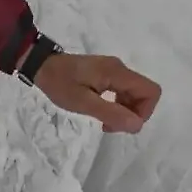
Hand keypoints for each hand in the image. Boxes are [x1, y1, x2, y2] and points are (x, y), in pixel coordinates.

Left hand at [34, 54, 161, 133]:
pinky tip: (100, 112)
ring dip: (123, 111)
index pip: (151, 91)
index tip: (122, 123)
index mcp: (117, 73)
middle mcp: (119, 69)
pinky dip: (115, 105)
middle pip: (143, 94)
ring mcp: (112, 70)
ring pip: (133, 94)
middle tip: (109, 126)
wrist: (40, 65)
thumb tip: (137, 125)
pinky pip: (121, 91)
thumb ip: (111, 113)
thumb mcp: (83, 102)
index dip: (144, 111)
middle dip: (132, 114)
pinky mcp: (104, 74)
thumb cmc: (59, 83)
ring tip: (103, 122)